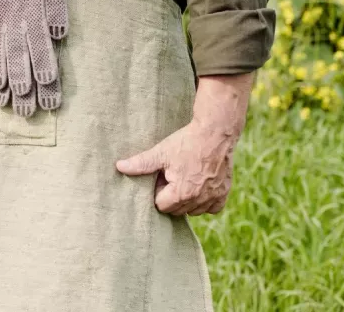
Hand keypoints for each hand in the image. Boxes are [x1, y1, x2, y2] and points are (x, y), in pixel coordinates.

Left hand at [115, 73, 251, 216]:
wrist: (215, 132)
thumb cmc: (186, 142)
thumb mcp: (161, 152)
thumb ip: (140, 163)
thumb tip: (119, 167)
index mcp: (182, 193)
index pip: (161, 206)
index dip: (157, 192)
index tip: (160, 176)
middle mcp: (199, 200)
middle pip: (177, 210)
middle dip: (170, 197)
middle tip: (171, 175)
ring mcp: (214, 197)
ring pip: (193, 210)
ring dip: (186, 200)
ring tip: (184, 178)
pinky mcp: (224, 193)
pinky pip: (211, 207)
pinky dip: (204, 200)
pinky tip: (199, 184)